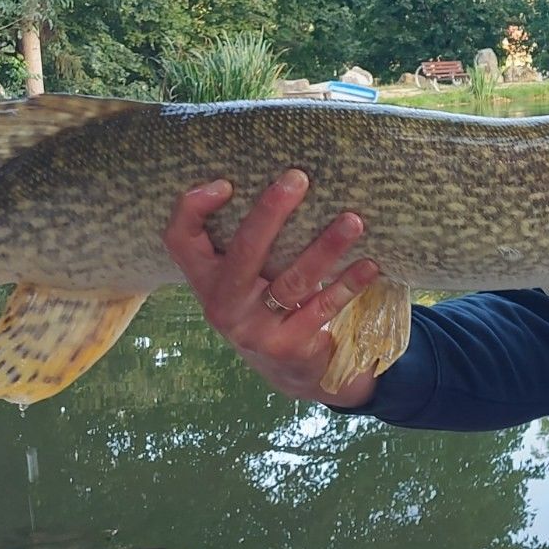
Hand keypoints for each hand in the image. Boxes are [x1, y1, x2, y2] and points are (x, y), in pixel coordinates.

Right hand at [163, 170, 380, 407]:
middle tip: (299, 178)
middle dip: (271, 212)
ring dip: (325, 247)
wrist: (288, 370)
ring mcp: (253, 329)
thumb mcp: (245, 275)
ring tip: (352, 221)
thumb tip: (287, 182)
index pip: (180, 239)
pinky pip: (322, 308)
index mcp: (205, 278)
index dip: (192, 208)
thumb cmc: (266, 302)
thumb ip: (248, 238)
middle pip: (243, 252)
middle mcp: (222, 304)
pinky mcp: (287, 347)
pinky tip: (368, 265)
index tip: (225, 182)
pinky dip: (347, 284)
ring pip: (293, 280)